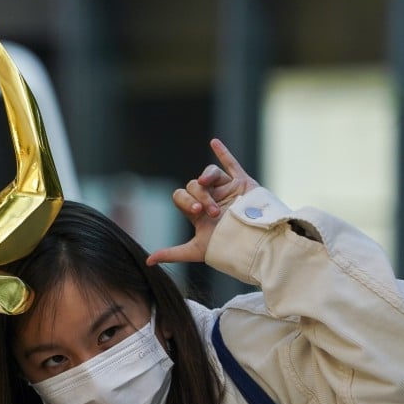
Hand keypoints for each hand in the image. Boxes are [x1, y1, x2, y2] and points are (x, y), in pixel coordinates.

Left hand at [147, 138, 259, 265]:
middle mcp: (209, 198)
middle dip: (201, 196)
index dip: (185, 200)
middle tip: (213, 211)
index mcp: (197, 212)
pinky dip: (223, 153)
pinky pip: (231, 164)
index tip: (196, 211)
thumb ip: (172, 253)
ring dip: (208, 178)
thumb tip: (148, 262)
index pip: (181, 197)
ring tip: (208, 183)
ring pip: (209, 173)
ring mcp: (225, 189)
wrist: (255, 242)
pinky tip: (214, 142)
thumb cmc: (226, 247)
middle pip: (194, 185)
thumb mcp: (195, 250)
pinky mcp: (242, 182)